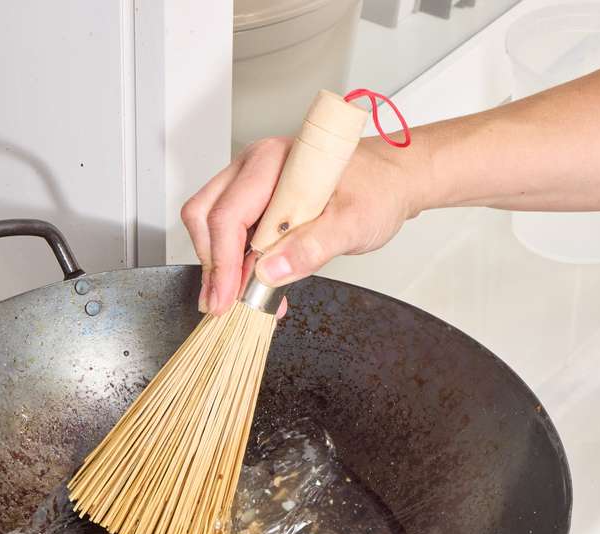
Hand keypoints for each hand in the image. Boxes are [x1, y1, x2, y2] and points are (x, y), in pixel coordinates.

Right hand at [180, 135, 422, 314]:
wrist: (395, 181)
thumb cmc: (378, 189)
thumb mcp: (353, 223)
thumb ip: (312, 247)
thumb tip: (268, 272)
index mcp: (273, 162)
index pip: (227, 215)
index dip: (222, 263)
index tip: (227, 300)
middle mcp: (255, 168)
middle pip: (205, 215)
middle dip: (211, 264)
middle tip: (226, 304)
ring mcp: (253, 184)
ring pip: (211, 225)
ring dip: (222, 266)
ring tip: (245, 299)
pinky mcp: (258, 202)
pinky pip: (232, 232)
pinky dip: (237, 262)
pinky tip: (257, 285)